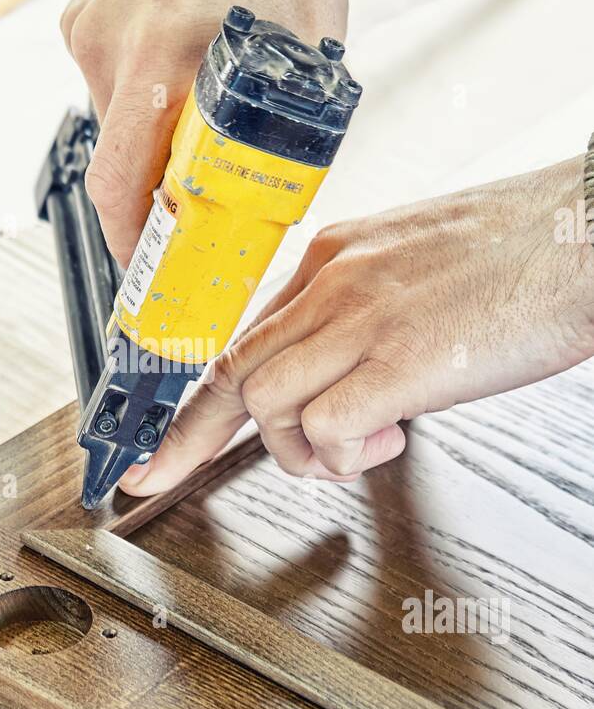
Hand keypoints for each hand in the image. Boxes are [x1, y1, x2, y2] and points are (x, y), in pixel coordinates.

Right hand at [61, 0, 351, 264]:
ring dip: (150, 139)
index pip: (118, 185)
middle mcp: (114, 43)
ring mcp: (91, 25)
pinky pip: (107, 81)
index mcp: (166, 56)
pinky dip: (141, 95)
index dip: (129, 241)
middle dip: (147, 197)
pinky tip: (181, 68)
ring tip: (198, 115)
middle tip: (186, 212)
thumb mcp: (306, 57)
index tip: (145, 268)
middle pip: (114, 161)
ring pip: (112, 122)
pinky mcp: (83, 12)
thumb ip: (283, 133)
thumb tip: (270, 209)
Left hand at [118, 157, 593, 492]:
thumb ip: (362, 311)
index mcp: (333, 255)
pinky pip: (325, 426)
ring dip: (303, 452)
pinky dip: (345, 453)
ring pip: (267, 404)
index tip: (158, 452)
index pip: (240, 336)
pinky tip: (390, 439)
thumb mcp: (417, 265)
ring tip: (361, 447)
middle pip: (234, 374)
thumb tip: (340, 376)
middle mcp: (333, 281)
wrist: (588, 234)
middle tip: (184, 473)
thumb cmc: (523, 254)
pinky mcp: (400, 359)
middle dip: (200, 440)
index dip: (192, 405)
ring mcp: (363, 318)